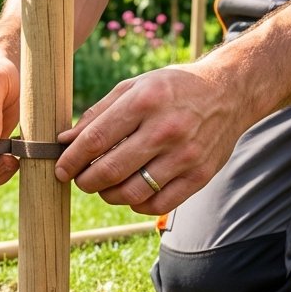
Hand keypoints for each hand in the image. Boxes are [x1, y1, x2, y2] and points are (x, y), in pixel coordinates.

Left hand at [55, 63, 250, 213]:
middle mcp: (166, 129)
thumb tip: (64, 142)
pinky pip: (157, 204)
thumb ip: (97, 114)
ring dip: (108, 195)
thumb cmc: (171, 89)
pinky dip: (136, 204)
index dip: (71, 160)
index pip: (95, 141)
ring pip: (131, 193)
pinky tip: (131, 191)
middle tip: (80, 180)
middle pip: (110, 171)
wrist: (230, 92)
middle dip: (86, 181)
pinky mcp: (200, 176)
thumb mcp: (133, 87)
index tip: (60, 169)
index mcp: (144, 102)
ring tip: (104, 186)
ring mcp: (185, 155)